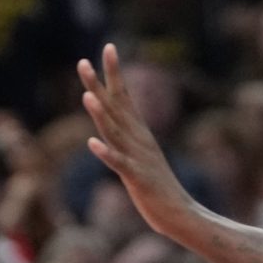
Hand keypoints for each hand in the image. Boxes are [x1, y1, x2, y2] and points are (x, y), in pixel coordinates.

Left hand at [79, 44, 199, 238]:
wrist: (180, 215)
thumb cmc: (158, 189)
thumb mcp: (139, 158)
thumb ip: (125, 141)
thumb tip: (112, 126)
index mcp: (139, 134)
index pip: (124, 97)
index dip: (114, 73)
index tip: (108, 47)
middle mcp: (138, 140)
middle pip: (115, 108)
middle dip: (99, 85)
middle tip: (82, 62)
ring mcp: (138, 158)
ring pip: (116, 132)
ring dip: (101, 114)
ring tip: (86, 96)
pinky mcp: (137, 179)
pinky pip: (119, 164)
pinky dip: (106, 153)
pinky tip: (91, 143)